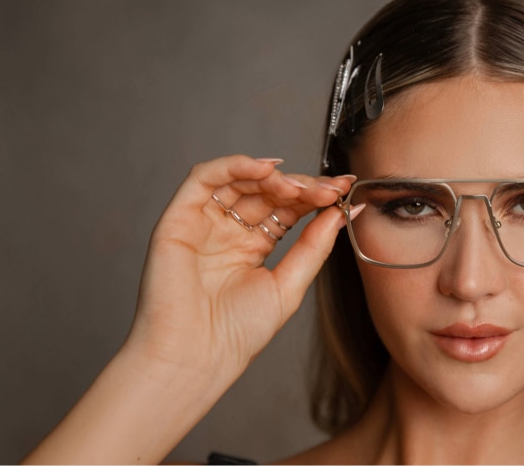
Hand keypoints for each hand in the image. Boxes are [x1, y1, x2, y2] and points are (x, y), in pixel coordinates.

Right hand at [127, 155, 355, 375]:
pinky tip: (263, 170)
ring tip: (297, 187)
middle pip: (266, 191)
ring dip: (271, 176)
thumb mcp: (289, 285)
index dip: (315, 196)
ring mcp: (202, 223)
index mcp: (252, 246)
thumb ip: (314, 246)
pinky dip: (233, 165)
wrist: (195, 358)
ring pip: (238, 179)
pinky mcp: (178, 219)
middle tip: (328, 189)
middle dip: (300, 185)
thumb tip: (342, 212)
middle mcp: (227, 231)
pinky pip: (203, 178)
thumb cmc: (237, 334)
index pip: (286, 208)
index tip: (344, 189)